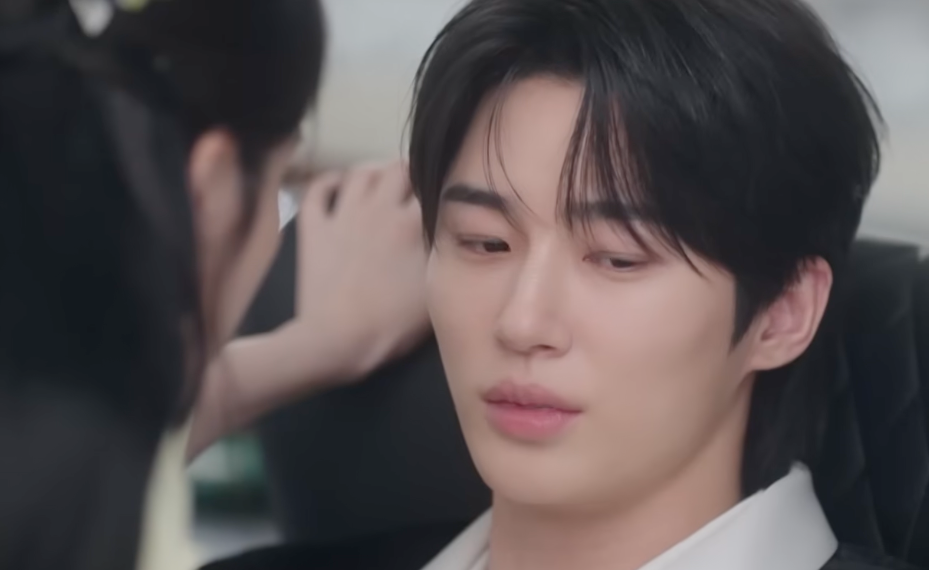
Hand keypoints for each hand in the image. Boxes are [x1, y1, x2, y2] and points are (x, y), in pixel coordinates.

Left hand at [290, 160, 430, 380]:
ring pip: (360, 172)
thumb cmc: (393, 324)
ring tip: (379, 184)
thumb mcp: (436, 290)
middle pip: (398, 168)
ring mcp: (343, 214)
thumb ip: (445, 254)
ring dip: (373, 173)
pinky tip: (337, 186)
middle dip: (409, 173)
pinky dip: (329, 182)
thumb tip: (455, 234)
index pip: (434, 183)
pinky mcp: (314, 228)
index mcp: (413, 222)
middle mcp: (379, 207)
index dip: (440, 187)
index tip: (443, 197)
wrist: (338, 339)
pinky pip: (317, 189)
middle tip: (413, 189)